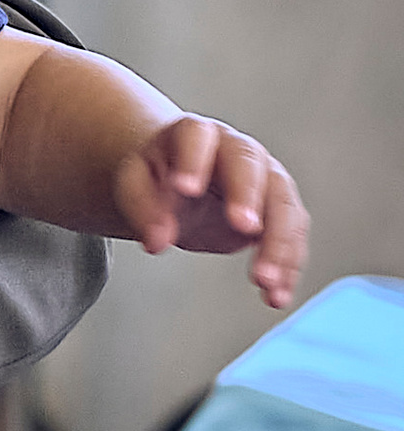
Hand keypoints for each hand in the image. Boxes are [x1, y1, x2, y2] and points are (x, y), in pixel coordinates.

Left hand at [115, 116, 308, 308]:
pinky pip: (293, 236)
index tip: (186, 189)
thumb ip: (142, 207)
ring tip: (263, 281)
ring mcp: (267, 179)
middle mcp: (240, 151)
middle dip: (250, 198)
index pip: (197, 138)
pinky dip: (288, 267)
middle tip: (246, 228)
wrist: (185, 183)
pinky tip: (277, 295)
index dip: (193, 161)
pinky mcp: (281, 211)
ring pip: (284, 205)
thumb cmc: (159, 177)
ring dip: (279, 244)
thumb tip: (156, 242)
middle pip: (252, 168)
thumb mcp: (136, 184)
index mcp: (197, 135)